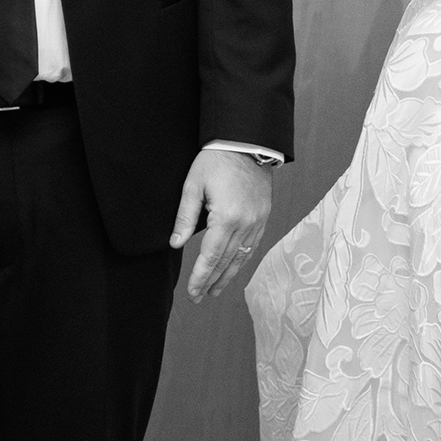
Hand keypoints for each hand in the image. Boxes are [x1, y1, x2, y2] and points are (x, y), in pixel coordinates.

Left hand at [170, 146, 272, 302]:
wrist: (246, 143)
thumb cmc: (216, 161)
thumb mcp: (193, 185)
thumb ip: (185, 217)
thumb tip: (176, 244)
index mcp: (226, 217)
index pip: (211, 256)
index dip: (200, 276)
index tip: (192, 292)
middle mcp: (245, 223)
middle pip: (226, 261)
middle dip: (211, 281)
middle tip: (199, 297)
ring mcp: (257, 221)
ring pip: (242, 257)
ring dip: (228, 276)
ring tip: (215, 290)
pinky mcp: (263, 216)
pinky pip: (253, 245)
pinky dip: (242, 260)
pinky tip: (233, 268)